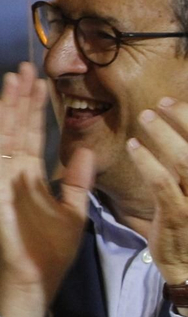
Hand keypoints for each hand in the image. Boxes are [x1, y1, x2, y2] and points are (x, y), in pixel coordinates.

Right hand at [0, 63, 93, 316]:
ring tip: (10, 78)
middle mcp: (15, 173)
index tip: (40, 81)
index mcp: (33, 177)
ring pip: (4, 134)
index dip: (36, 108)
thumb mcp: (74, 210)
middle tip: (23, 67)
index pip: (33, 135)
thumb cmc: (51, 250)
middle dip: (21, 98)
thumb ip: (77, 181)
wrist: (36, 279)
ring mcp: (3, 180)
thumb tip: (85, 150)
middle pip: (18, 128)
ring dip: (6, 106)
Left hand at [125, 95, 187, 285]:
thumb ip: (184, 166)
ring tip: (146, 116)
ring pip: (185, 160)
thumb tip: (176, 135)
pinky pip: (162, 183)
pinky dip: (148, 161)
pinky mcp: (180, 215)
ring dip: (164, 134)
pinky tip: (134, 147)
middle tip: (160, 103)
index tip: (175, 101)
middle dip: (183, 118)